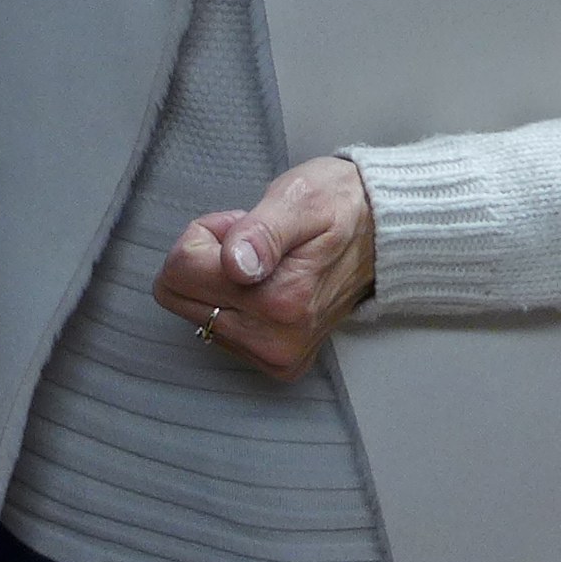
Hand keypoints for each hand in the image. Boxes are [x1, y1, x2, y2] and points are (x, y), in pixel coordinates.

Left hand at [150, 154, 374, 380]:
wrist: (382, 234)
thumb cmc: (338, 206)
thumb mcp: (299, 200)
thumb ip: (262, 231)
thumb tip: (234, 264)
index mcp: (280, 299)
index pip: (180, 269)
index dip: (205, 235)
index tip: (242, 227)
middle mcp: (276, 339)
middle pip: (179, 295)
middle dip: (208, 260)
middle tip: (253, 243)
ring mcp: (276, 356)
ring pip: (194, 312)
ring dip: (219, 281)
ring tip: (266, 261)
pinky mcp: (276, 362)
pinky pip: (216, 330)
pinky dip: (232, 301)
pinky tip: (268, 282)